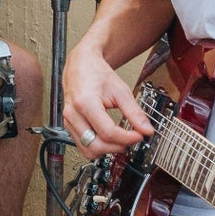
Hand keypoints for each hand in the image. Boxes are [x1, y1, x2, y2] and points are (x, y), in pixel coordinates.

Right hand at [59, 44, 151, 158]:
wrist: (81, 65)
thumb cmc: (97, 74)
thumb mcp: (120, 91)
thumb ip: (134, 112)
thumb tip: (146, 129)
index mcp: (85, 103)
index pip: (108, 132)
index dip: (127, 138)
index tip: (139, 136)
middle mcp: (73, 114)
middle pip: (96, 145)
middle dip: (117, 147)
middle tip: (131, 140)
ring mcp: (68, 121)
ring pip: (87, 150)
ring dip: (106, 150)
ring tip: (120, 142)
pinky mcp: (68, 125)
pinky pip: (82, 145)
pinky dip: (97, 146)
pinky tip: (108, 139)